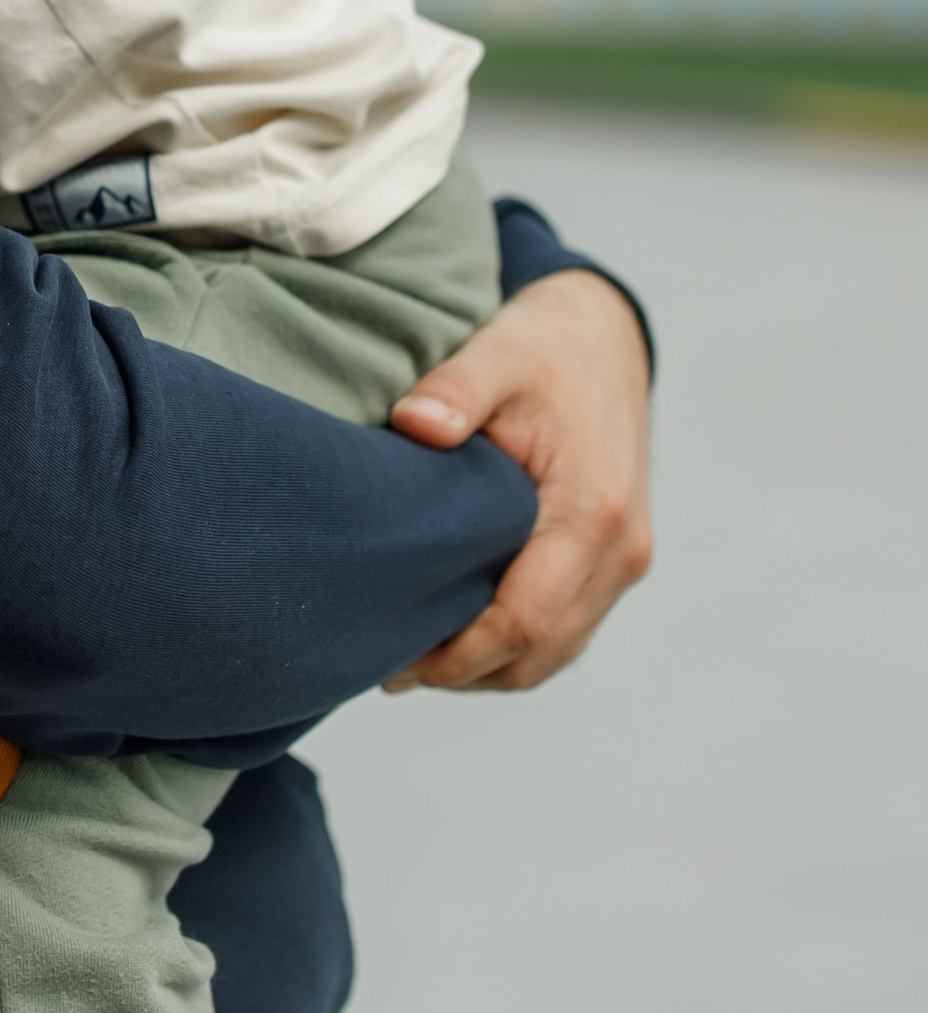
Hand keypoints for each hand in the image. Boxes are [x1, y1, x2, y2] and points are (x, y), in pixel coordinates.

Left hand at [386, 268, 653, 690]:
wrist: (603, 338)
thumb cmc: (544, 348)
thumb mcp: (496, 353)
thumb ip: (455, 388)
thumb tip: (412, 424)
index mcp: (593, 511)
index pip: (523, 621)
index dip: (457, 656)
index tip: (391, 662)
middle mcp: (621, 549)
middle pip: (539, 653)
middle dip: (464, 673)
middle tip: (387, 668)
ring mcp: (625, 560)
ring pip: (556, 651)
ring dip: (489, 666)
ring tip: (413, 657)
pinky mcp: (617, 561)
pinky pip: (567, 628)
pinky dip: (516, 645)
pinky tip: (457, 632)